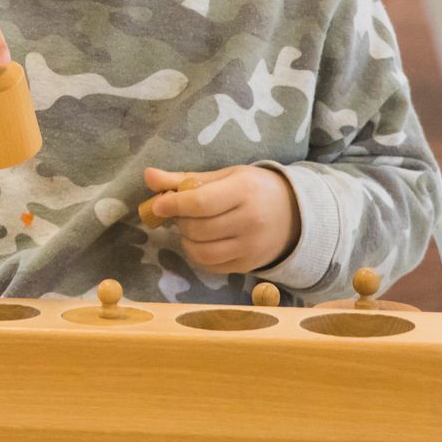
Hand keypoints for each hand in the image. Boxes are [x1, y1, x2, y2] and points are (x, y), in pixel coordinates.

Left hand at [143, 164, 300, 274]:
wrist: (294, 214)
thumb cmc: (252, 189)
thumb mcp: (223, 176)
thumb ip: (184, 178)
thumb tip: (147, 175)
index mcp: (244, 190)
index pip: (201, 202)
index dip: (174, 205)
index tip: (158, 205)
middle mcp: (251, 220)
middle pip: (198, 228)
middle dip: (180, 221)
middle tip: (180, 212)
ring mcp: (251, 246)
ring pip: (202, 251)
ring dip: (186, 240)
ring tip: (190, 227)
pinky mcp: (248, 265)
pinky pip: (211, 266)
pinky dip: (197, 255)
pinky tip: (201, 241)